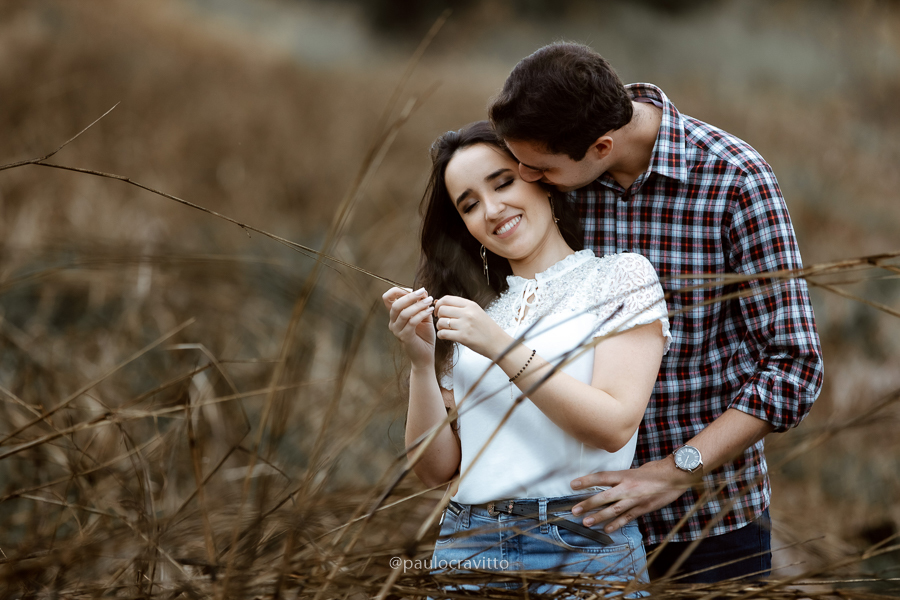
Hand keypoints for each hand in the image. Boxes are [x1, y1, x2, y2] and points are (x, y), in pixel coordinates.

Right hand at [382, 287, 434, 366]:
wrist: (425, 356)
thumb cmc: (424, 336)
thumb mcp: (423, 317)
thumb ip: (422, 305)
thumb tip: (423, 292)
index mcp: (394, 316)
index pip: (387, 298)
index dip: (399, 290)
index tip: (414, 290)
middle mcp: (392, 322)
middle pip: (395, 304)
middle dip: (410, 296)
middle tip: (423, 291)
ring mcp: (397, 330)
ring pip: (404, 313)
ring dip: (418, 305)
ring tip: (430, 301)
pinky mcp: (404, 337)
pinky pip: (411, 322)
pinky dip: (421, 314)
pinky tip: (430, 311)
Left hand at [433, 295, 510, 358]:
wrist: (498, 343)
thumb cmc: (487, 329)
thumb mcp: (477, 312)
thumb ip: (462, 308)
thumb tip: (442, 304)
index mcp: (471, 305)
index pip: (447, 299)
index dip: (439, 304)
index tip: (439, 310)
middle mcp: (468, 313)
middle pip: (442, 309)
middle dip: (439, 316)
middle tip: (442, 321)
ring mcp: (465, 325)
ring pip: (441, 322)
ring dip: (440, 326)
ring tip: (445, 329)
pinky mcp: (463, 337)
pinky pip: (443, 334)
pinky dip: (441, 335)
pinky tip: (445, 336)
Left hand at [569, 456, 699, 532]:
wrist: (675, 477)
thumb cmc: (656, 470)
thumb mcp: (636, 469)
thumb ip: (622, 477)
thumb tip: (608, 482)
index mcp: (624, 475)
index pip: (601, 477)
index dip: (586, 481)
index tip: (573, 485)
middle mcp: (627, 488)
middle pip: (603, 497)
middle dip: (588, 504)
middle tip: (575, 510)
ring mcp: (634, 500)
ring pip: (613, 510)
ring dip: (598, 517)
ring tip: (586, 522)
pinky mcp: (642, 509)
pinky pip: (627, 518)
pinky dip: (616, 524)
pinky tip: (607, 530)